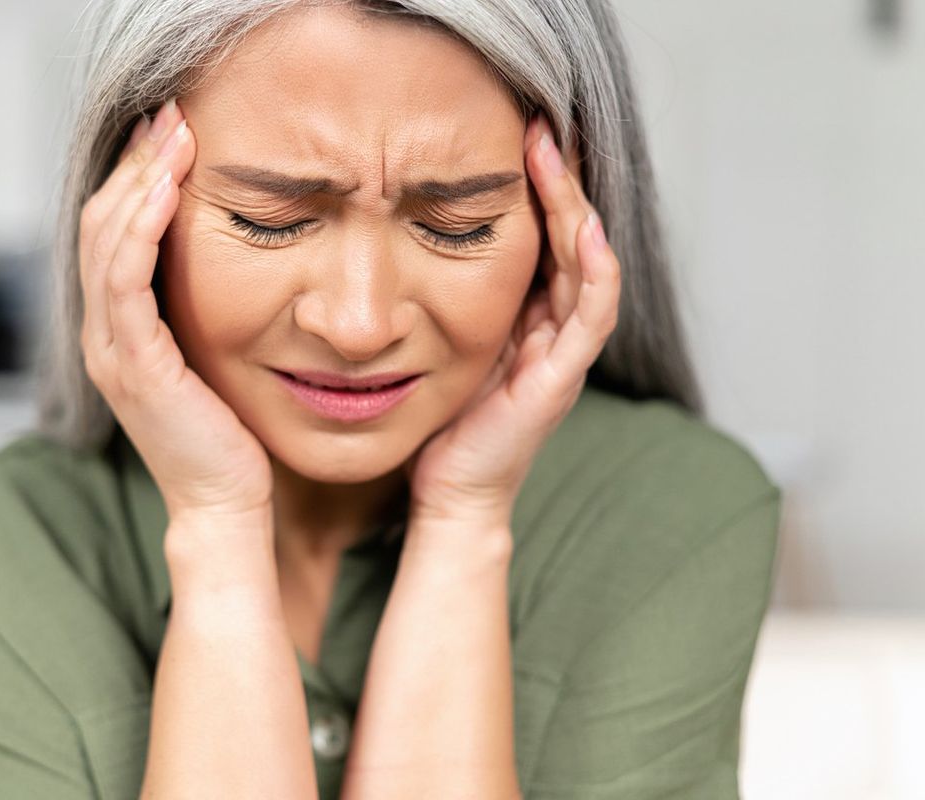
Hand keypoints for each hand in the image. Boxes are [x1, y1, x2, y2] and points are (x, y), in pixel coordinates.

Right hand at [79, 99, 273, 530]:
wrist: (225, 503)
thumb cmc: (229, 435)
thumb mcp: (211, 357)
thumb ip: (199, 312)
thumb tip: (227, 258)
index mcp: (119, 331)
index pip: (110, 234)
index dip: (133, 178)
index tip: (170, 133)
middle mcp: (103, 335)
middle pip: (98, 225)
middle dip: (134, 164)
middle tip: (170, 114)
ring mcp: (111, 350)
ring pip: (104, 242)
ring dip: (137, 181)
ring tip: (172, 135)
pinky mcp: (135, 365)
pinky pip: (125, 281)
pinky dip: (141, 228)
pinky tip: (167, 189)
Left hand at [403, 114, 621, 529]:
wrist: (450, 490)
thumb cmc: (442, 419)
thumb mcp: (442, 342)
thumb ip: (445, 298)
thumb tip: (403, 240)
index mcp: (527, 317)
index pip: (545, 237)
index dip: (539, 186)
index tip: (518, 135)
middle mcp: (552, 328)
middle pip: (572, 240)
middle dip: (560, 182)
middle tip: (541, 127)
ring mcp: (561, 354)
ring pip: (588, 267)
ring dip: (577, 209)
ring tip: (557, 157)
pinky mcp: (559, 382)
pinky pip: (590, 319)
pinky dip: (594, 273)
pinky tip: (585, 233)